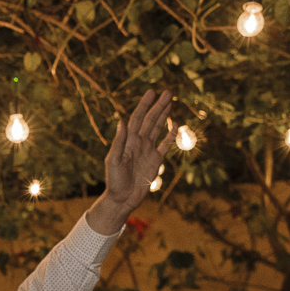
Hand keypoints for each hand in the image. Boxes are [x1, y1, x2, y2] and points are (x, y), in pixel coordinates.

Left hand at [87, 90, 175, 232]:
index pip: (137, 118)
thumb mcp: (114, 161)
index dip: (144, 105)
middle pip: (150, 120)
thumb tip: (121, 122)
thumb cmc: (115, 181)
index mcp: (128, 141)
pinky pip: (165, 144)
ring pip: (157, 128)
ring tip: (170, 102)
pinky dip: (170, 134)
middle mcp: (138, 142)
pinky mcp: (155, 160)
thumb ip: (119, 142)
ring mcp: (147, 150)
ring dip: (164, 115)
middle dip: (158, 106)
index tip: (151, 92)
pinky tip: (175, 124)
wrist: (123, 198)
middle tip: (168, 92)